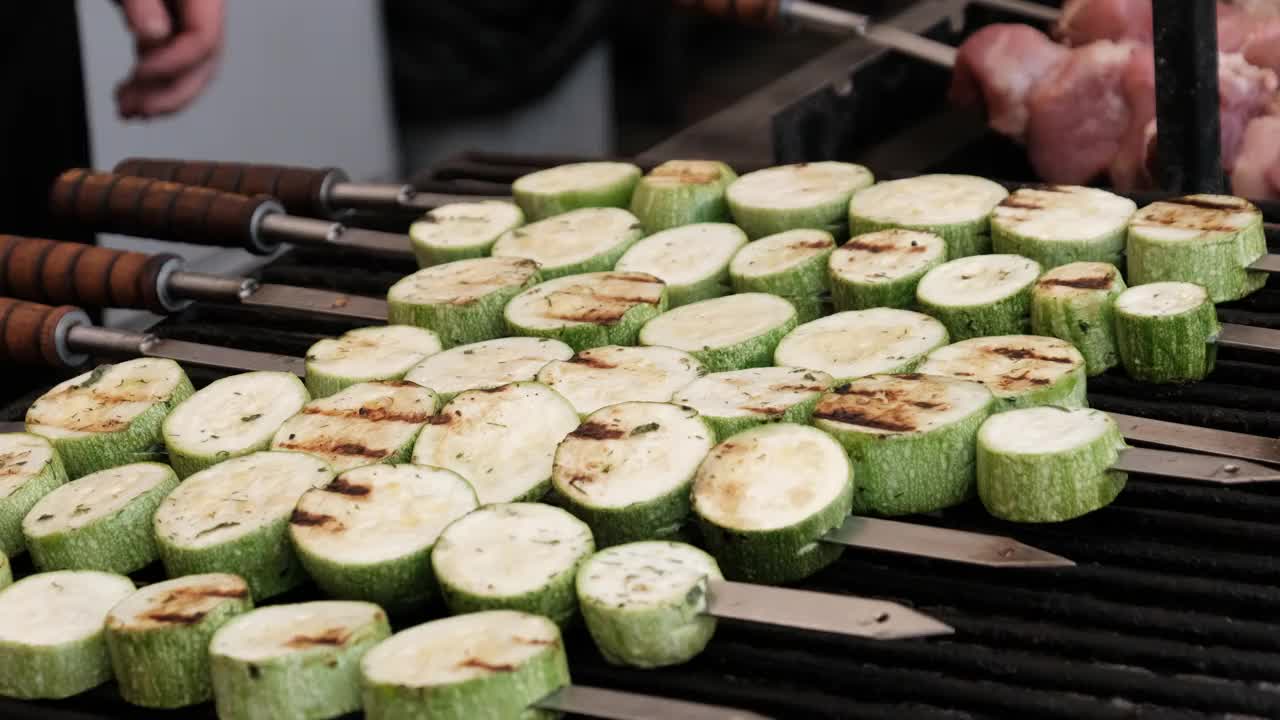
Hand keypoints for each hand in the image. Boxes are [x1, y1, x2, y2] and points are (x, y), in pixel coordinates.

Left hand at [115, 0, 225, 118]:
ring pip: (190, 70)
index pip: (204, 39)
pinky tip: (131, 95)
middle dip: (170, 92)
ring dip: (160, 95)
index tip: (139, 73)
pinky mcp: (169, 23)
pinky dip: (152, 81)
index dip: (174, 63)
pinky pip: (171, 60)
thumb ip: (143, 0)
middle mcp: (204, 9)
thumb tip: (154, 34)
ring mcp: (188, 18)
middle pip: (204, 63)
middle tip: (137, 109)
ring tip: (128, 109)